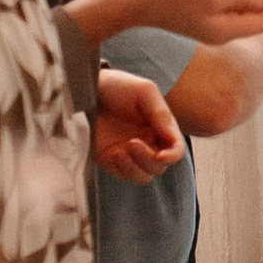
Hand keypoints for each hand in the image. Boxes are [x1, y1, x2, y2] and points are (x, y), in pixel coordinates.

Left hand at [92, 69, 184, 183]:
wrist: (87, 88)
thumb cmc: (117, 86)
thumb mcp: (144, 91)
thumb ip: (160, 113)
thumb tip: (172, 138)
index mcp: (161, 128)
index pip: (175, 150)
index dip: (172, 156)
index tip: (161, 156)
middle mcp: (149, 143)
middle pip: (159, 167)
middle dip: (148, 159)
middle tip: (132, 143)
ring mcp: (129, 154)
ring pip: (143, 176)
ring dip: (134, 168)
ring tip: (120, 152)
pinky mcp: (110, 159)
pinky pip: (121, 175)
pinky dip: (119, 169)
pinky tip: (111, 154)